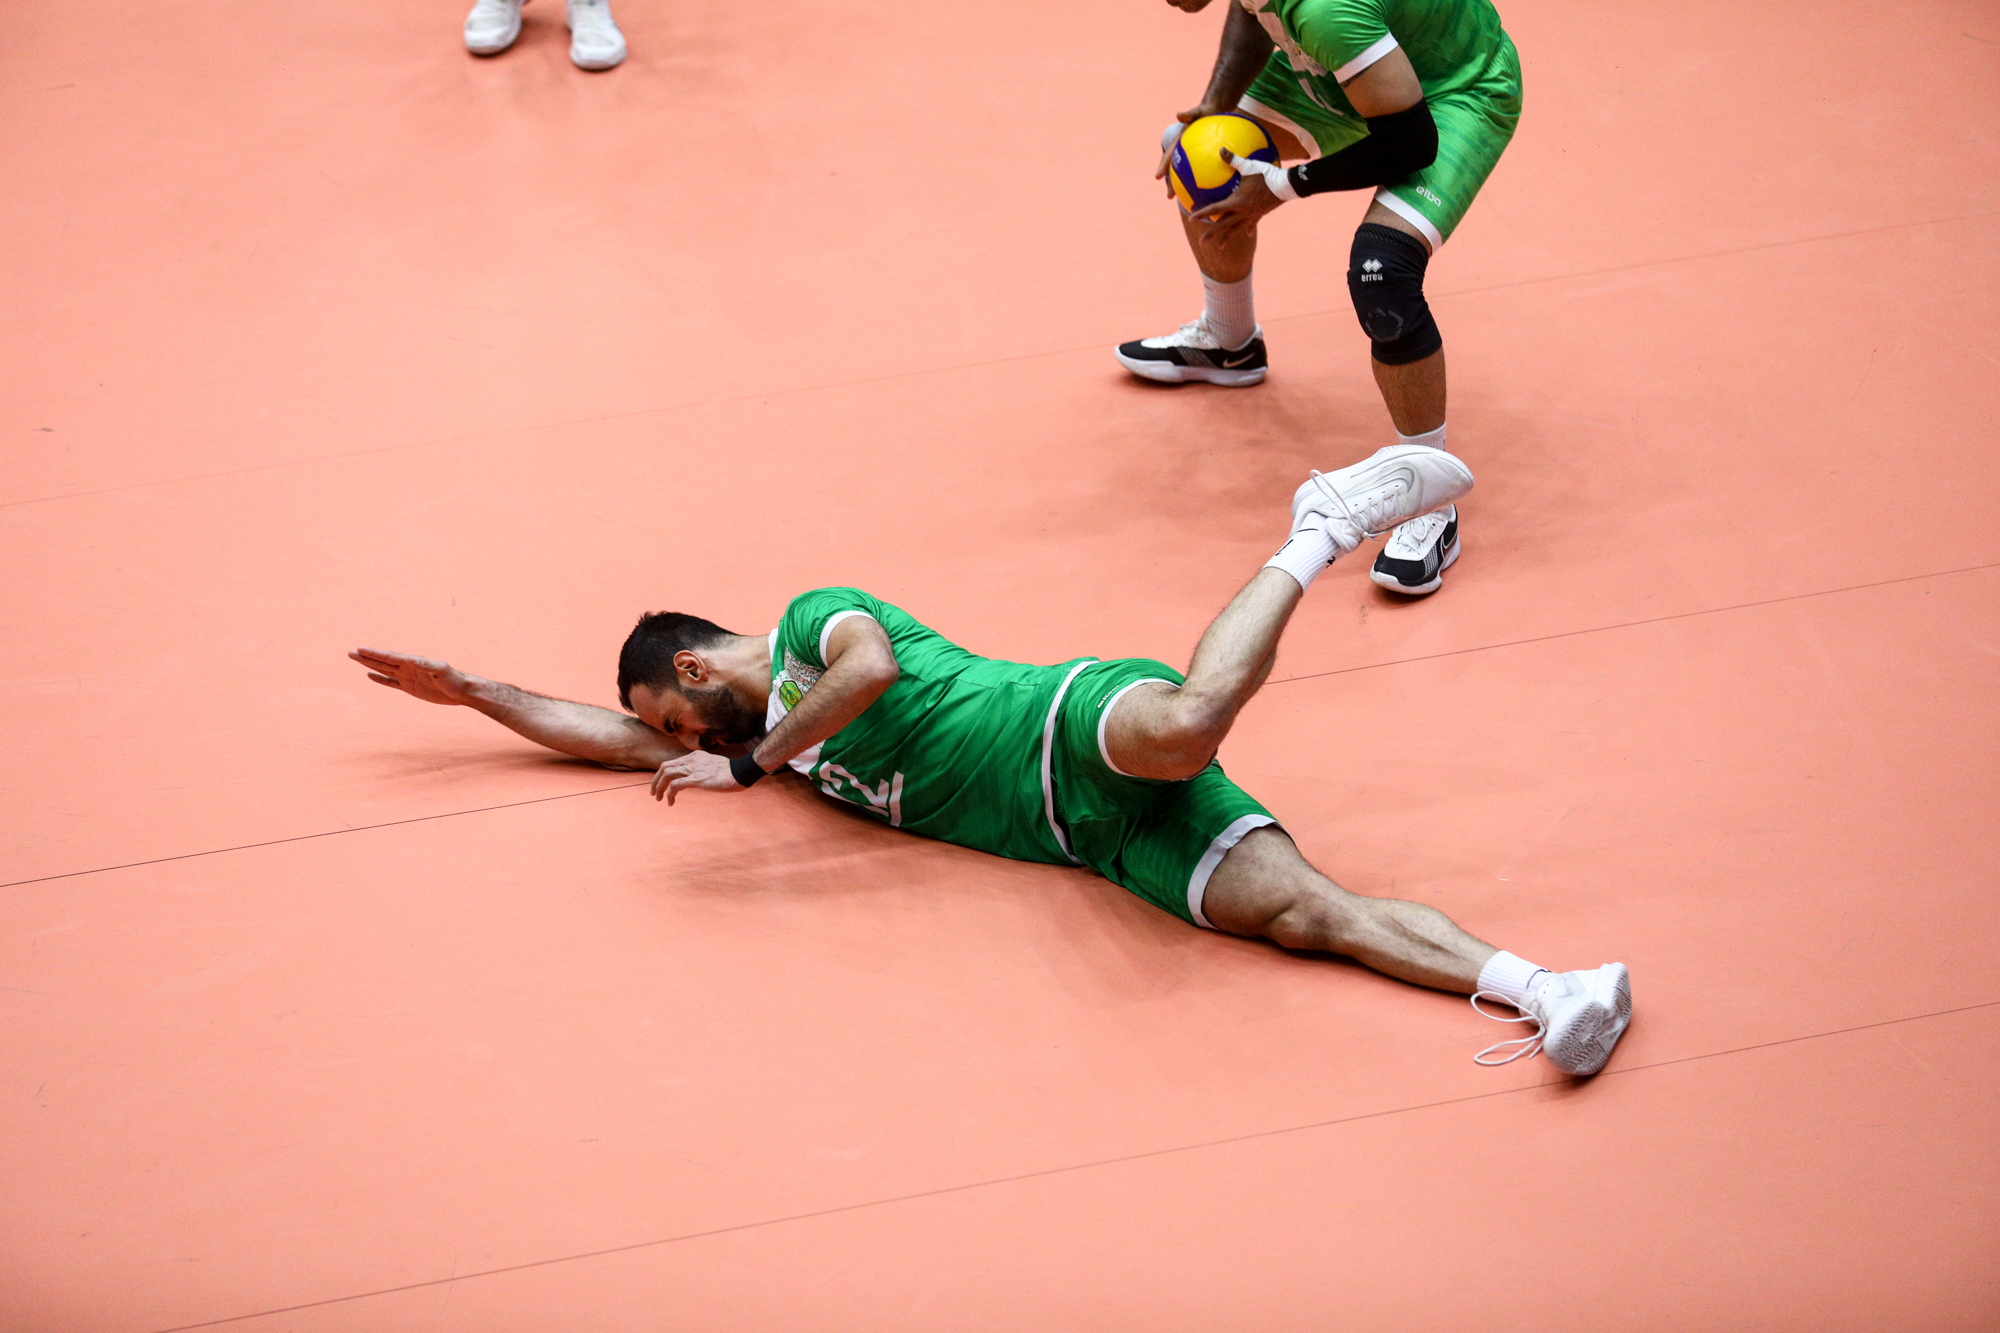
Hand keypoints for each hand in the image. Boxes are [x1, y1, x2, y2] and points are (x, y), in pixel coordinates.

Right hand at [350, 648, 477, 705]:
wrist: (461, 690)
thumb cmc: (453, 679)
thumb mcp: (441, 671)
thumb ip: (427, 665)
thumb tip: (412, 659)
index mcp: (413, 662)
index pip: (390, 657)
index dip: (374, 653)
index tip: (360, 649)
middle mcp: (408, 667)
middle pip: (383, 661)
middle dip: (367, 657)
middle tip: (351, 652)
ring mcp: (408, 677)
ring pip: (384, 670)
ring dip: (370, 665)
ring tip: (356, 659)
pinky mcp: (410, 687)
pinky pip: (391, 682)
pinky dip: (380, 679)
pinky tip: (371, 675)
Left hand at [650, 751, 743, 804]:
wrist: (740, 772)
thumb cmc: (730, 771)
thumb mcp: (712, 765)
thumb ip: (701, 769)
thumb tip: (696, 778)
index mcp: (694, 756)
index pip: (672, 762)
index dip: (662, 774)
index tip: (661, 784)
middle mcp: (691, 760)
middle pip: (664, 767)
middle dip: (656, 780)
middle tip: (654, 793)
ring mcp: (693, 769)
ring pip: (667, 775)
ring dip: (659, 787)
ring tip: (658, 799)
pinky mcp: (696, 779)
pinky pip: (675, 786)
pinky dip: (670, 794)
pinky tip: (671, 802)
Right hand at [1156, 107, 1218, 196]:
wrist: (1213, 110)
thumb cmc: (1204, 111)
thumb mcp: (1197, 111)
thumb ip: (1189, 113)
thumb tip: (1179, 115)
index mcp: (1179, 143)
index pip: (1169, 156)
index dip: (1163, 166)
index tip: (1157, 177)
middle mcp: (1183, 152)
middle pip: (1175, 170)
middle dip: (1171, 183)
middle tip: (1170, 196)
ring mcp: (1192, 156)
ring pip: (1186, 174)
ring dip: (1184, 186)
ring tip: (1185, 200)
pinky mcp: (1201, 158)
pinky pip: (1201, 171)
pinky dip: (1202, 180)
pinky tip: (1209, 191)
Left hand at [1188, 148, 1288, 242]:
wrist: (1286, 186)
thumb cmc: (1266, 175)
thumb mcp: (1248, 166)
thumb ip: (1233, 159)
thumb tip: (1221, 149)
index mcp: (1237, 201)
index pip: (1216, 209)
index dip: (1203, 214)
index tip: (1191, 218)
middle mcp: (1242, 211)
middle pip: (1224, 225)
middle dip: (1212, 234)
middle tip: (1201, 242)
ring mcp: (1251, 215)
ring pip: (1236, 229)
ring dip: (1227, 237)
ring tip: (1219, 247)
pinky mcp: (1260, 215)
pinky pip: (1252, 224)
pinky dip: (1248, 229)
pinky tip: (1247, 234)